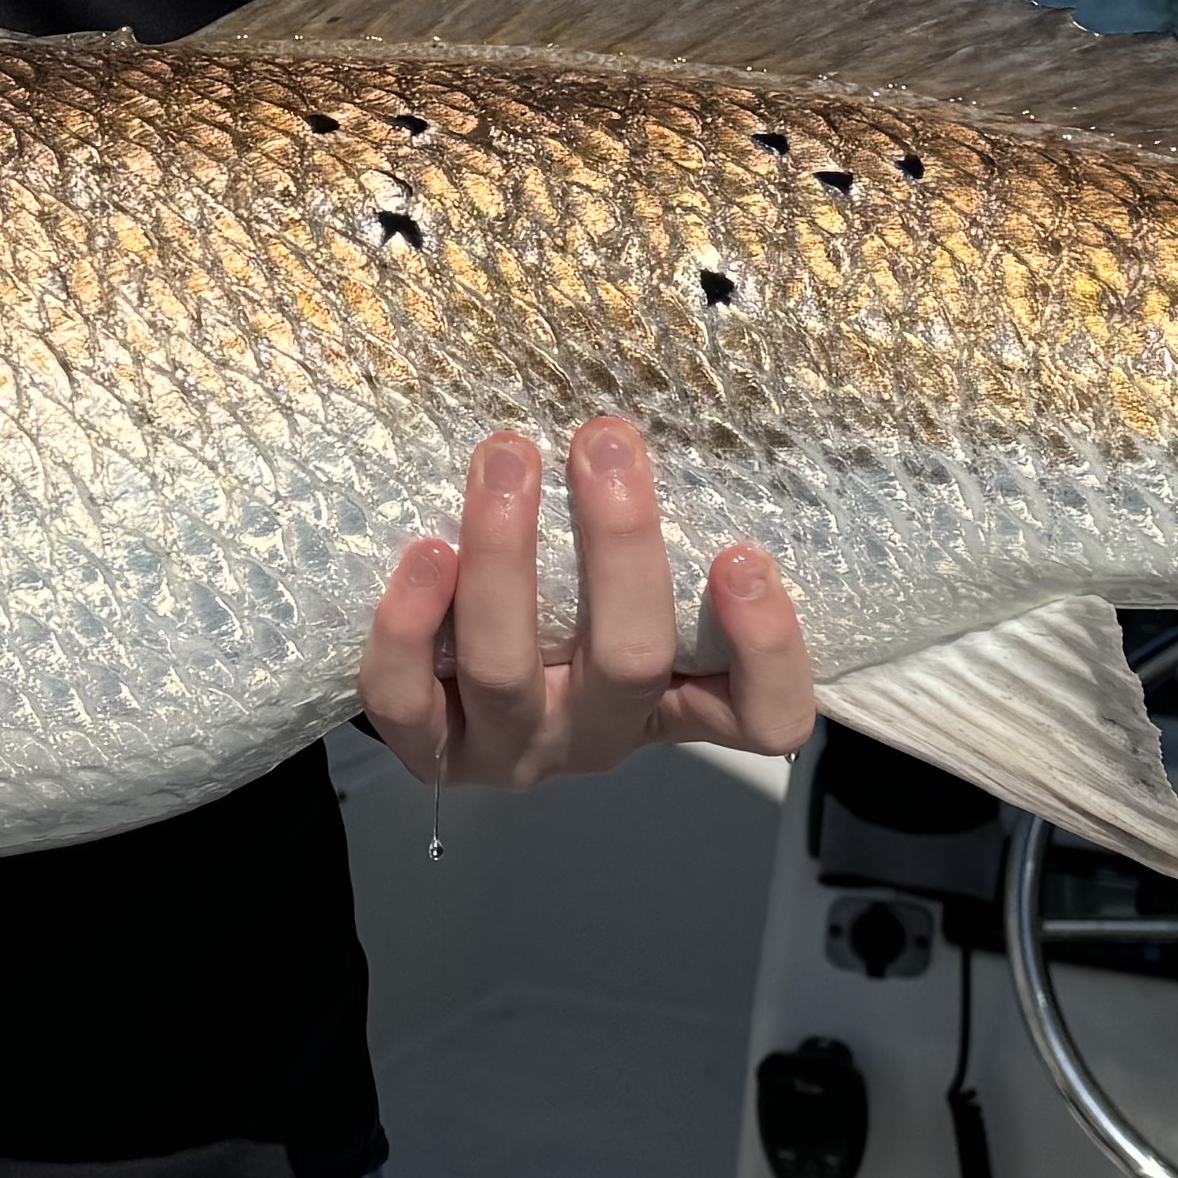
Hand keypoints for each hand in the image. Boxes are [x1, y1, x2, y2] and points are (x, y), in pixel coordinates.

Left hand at [363, 417, 817, 786]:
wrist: (442, 690)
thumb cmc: (557, 613)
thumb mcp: (625, 590)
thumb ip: (646, 539)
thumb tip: (639, 424)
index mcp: (675, 704)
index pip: (764, 716)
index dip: (769, 652)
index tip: (741, 555)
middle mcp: (600, 736)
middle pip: (630, 661)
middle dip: (620, 543)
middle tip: (605, 442)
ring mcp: (512, 752)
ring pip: (506, 670)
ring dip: (504, 555)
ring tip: (506, 459)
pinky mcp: (430, 753)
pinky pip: (408, 699)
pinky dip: (409, 625)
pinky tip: (426, 551)